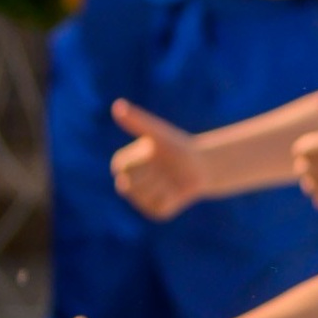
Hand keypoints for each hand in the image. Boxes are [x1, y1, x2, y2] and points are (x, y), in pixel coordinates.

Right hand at [109, 100, 203, 219]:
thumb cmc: (175, 145)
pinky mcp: (157, 212)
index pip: (121, 168)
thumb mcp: (157, 132)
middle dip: (151, 174)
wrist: (200, 164)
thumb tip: (118, 106)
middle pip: (130, 186)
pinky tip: (177, 190)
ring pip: (146, 197)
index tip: (151, 153)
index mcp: (122, 165)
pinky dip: (173, 198)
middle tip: (162, 167)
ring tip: (170, 177)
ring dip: (163, 185)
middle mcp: (127, 184)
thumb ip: (136, 121)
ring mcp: (141, 200)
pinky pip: (160, 207)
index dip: (140, 159)